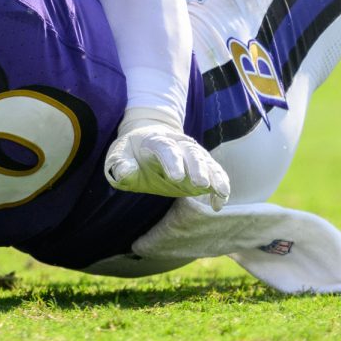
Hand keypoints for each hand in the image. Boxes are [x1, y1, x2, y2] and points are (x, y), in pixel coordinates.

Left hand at [103, 107, 229, 208]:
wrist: (146, 138)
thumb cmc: (131, 152)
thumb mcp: (119, 155)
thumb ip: (120, 165)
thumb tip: (126, 172)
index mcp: (156, 140)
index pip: (166, 148)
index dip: (172, 161)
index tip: (176, 178)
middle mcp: (178, 143)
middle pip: (191, 152)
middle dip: (197, 167)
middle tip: (201, 184)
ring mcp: (191, 153)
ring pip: (207, 160)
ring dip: (215, 176)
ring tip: (221, 193)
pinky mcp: (201, 164)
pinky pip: (214, 172)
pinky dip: (220, 184)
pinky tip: (219, 202)